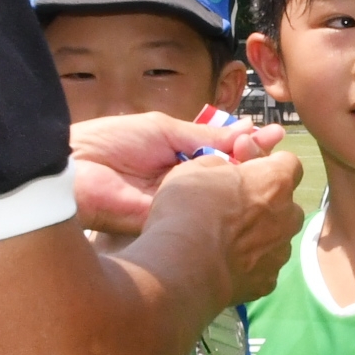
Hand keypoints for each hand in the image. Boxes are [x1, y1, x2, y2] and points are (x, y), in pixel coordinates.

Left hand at [71, 112, 287, 234]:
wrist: (76, 166)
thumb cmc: (114, 141)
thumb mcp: (165, 130)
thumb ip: (204, 137)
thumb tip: (244, 135)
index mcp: (177, 157)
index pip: (221, 153)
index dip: (246, 146)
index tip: (273, 137)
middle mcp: (182, 183)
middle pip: (224, 175)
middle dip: (252, 160)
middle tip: (278, 146)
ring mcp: (179, 205)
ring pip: (218, 197)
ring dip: (243, 182)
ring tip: (268, 164)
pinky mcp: (172, 225)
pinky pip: (203, 215)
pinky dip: (225, 203)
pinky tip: (246, 192)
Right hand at [144, 152, 304, 306]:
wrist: (181, 267)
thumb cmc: (187, 209)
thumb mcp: (195, 168)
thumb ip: (221, 166)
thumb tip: (227, 173)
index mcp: (275, 182)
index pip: (289, 164)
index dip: (268, 166)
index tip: (249, 172)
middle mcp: (289, 216)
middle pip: (286, 205)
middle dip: (267, 204)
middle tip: (234, 210)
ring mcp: (281, 252)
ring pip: (277, 238)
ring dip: (259, 237)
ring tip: (225, 243)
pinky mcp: (268, 282)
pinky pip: (263, 267)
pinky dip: (249, 266)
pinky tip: (224, 266)